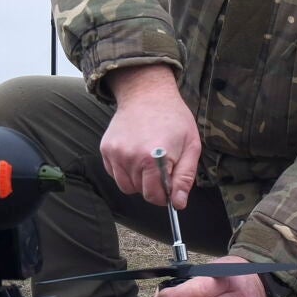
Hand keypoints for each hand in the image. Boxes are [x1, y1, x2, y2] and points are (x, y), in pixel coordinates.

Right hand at [102, 65, 200, 207]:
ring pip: (125, 185)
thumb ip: (185, 177)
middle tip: (161, 168)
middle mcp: (131, 157)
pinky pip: (114, 173)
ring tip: (148, 161)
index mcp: (154, 158)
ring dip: (137, 180)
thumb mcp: (190, 146)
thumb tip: (178, 203)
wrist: (147, 94)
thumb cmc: (174, 118)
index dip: (164, 196)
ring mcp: (115, 153)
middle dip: (152, 186)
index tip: (169, 186)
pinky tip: (135, 155)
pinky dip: (125, 171)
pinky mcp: (106, 149)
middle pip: (139, 192)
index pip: (154, 196)